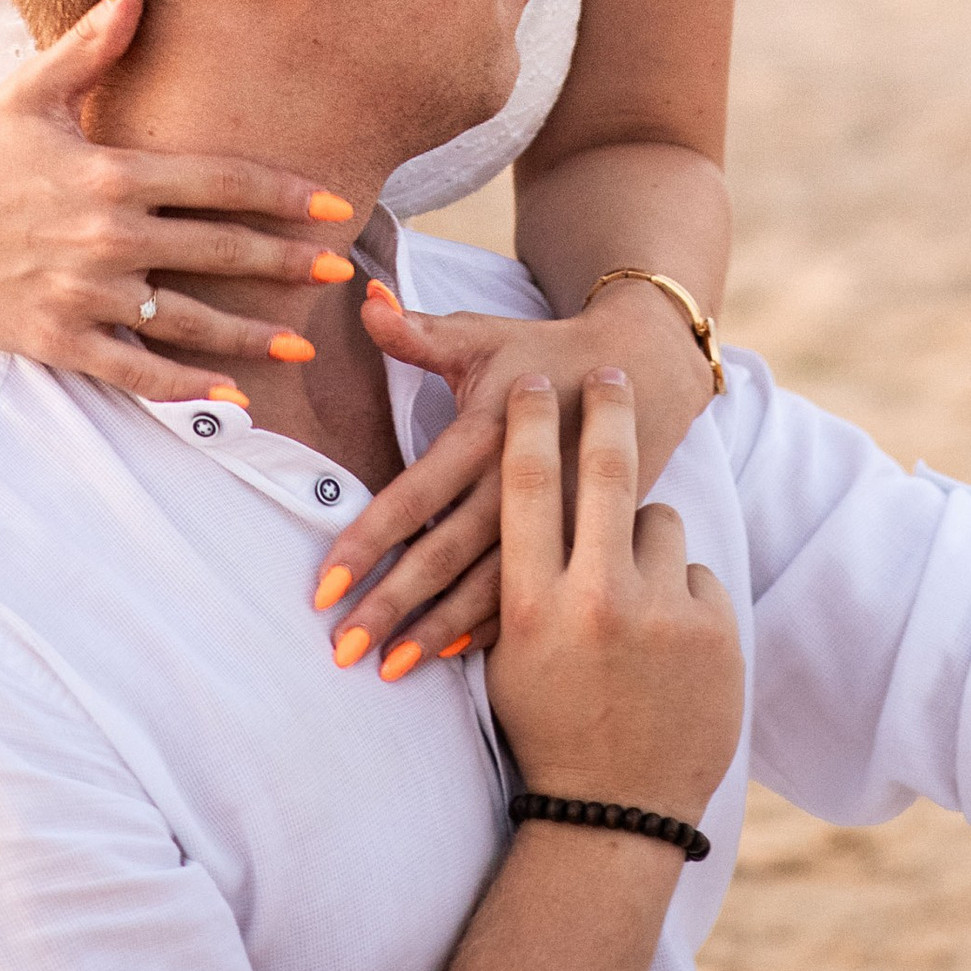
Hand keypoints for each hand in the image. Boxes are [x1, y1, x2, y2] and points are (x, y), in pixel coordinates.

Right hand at [0, 0, 355, 397]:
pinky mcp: (59, 341)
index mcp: (111, 172)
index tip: (333, 204)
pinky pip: (135, 370)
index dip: (282, 192)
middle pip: (218, 251)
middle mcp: (106, 238)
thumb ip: (95, 38)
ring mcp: (84, 296)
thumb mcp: (32, 88)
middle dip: (287, 262)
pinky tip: (229, 394)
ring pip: (187, 320)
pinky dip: (185, 387)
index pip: (218, 180)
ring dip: (252, 333)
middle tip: (343, 272)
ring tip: (304, 342)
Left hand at [315, 282, 718, 669]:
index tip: (325, 584)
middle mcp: (518, 482)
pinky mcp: (578, 541)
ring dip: (436, 630)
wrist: (645, 375)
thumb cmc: (544, 352)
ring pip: (486, 587)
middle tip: (343, 648)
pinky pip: (529, 591)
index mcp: (489, 432)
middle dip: (392, 603)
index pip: (416, 494)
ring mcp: (553, 521)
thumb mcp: (485, 336)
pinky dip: (490, 629)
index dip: (369, 539)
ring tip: (389, 670)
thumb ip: (419, 332)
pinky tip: (455, 659)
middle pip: (445, 554)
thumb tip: (364, 300)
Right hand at [484, 368, 741, 832]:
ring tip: (632, 576)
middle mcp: (597, 602)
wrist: (617, 812)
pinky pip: (690, 572)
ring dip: (642, 536)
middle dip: (606, 409)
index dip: (531, 424)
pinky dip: (675, 592)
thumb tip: (462, 511)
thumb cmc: (547, 727)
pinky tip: (665, 634)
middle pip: (603, 471)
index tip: (533, 380)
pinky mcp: (714, 633)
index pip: (528, 485)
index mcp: (535, 605)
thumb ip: (499, 579)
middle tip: (609, 366)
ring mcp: (662, 617)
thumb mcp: (506, 656)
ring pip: (656, 520)